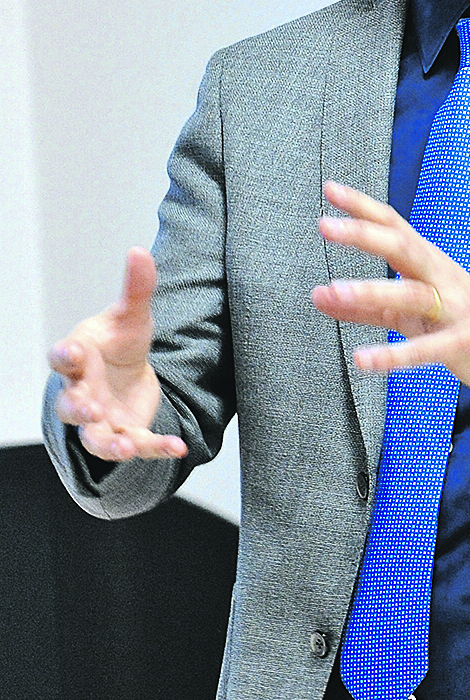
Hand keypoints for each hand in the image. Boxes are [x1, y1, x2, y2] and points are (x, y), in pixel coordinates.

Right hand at [49, 248, 186, 461]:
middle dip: (78, 408)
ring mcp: (101, 419)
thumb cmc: (119, 344)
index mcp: (78, 360)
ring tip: (126, 448)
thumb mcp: (132, 316)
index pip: (61, 358)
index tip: (72, 350)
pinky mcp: (127, 434)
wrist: (128, 376)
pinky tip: (178, 447)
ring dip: (109, 445)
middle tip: (90, 409)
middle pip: (69, 406)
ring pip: (95, 439)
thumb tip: (139, 250)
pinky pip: (139, 446)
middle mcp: (82, 393)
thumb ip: (136, 288)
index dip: (65, 354)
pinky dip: (157, 449)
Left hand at [312, 183, 469, 389]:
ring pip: (412, 294)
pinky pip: (426, 348)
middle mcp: (440, 277)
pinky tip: (364, 359)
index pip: (393, 226)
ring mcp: (453, 309)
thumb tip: (318, 296)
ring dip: (373, 290)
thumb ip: (362, 305)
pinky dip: (394, 354)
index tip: (330, 190)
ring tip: (336, 289)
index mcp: (427, 263)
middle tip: (326, 225)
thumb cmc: (458, 318)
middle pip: (403, 247)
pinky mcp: (461, 343)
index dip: (363, 207)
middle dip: (365, 234)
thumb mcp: (407, 311)